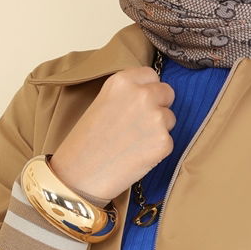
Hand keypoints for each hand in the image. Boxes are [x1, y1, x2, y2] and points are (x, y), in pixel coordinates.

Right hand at [49, 65, 176, 201]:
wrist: (80, 174)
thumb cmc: (86, 141)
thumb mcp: (102, 102)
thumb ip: (127, 94)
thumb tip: (148, 94)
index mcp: (123, 81)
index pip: (151, 75)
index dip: (147, 89)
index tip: (140, 102)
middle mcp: (142, 95)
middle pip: (167, 93)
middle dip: (159, 105)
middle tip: (139, 123)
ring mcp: (156, 118)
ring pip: (170, 118)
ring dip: (158, 129)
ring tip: (133, 142)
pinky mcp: (164, 142)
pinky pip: (168, 141)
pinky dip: (157, 149)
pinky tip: (137, 155)